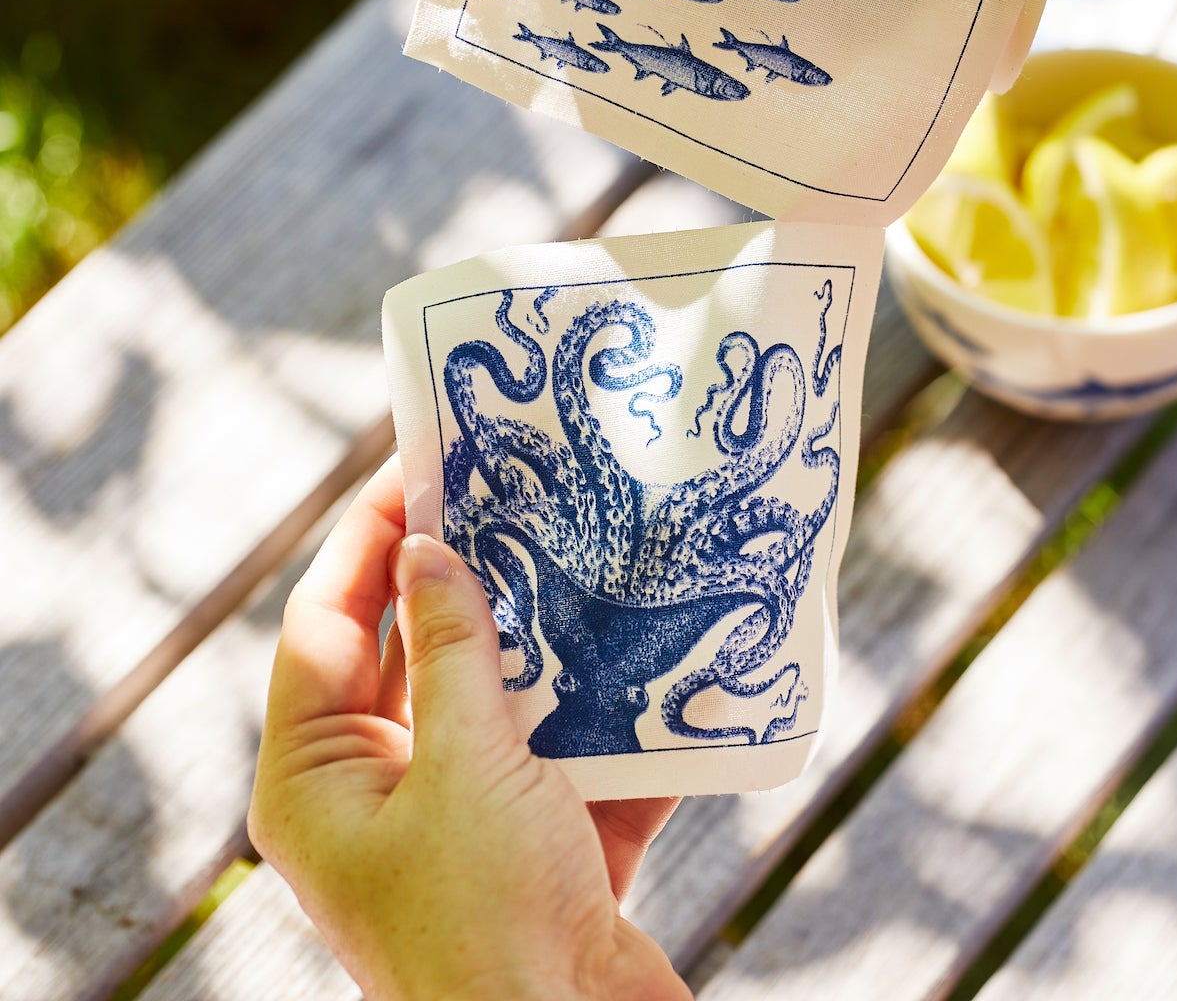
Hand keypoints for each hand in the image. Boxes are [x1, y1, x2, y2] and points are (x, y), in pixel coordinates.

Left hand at [248, 458, 691, 1000]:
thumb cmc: (488, 919)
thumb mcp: (465, 765)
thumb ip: (449, 651)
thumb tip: (425, 550)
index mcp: (320, 782)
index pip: (327, 625)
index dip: (367, 537)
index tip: (418, 462)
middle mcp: (380, 797)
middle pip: (412, 653)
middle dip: (464, 575)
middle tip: (510, 489)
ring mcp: (461, 821)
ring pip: (495, 696)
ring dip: (543, 634)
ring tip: (583, 544)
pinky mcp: (538, 844)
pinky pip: (565, 752)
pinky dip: (606, 710)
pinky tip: (653, 651)